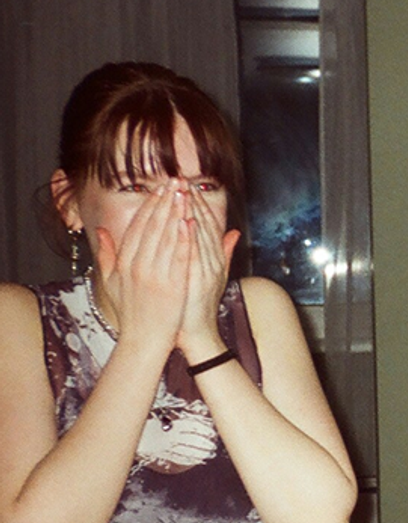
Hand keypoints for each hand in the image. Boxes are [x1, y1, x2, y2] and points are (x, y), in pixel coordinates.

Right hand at [94, 186, 191, 355]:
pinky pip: (180, 257)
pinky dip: (185, 238)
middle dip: (164, 201)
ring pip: (167, 237)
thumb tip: (101, 230)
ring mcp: (155, 276)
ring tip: (184, 193)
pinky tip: (191, 221)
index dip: (149, 205)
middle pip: (153, 226)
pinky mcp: (172, 286)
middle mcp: (137, 266)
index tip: (159, 189)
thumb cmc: (131, 312)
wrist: (143, 341)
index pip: (138, 227)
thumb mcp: (111, 283)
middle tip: (174, 181)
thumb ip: (106, 255)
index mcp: (124, 263)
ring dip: (176, 212)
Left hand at [176, 182, 239, 358]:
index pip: (207, 224)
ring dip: (190, 212)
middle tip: (180, 180)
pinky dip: (190, 237)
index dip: (197, 203)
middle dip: (191, 201)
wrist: (196, 332)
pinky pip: (194, 254)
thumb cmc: (194, 304)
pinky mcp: (198, 280)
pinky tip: (184, 220)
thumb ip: (223, 252)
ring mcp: (206, 270)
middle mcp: (213, 261)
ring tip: (180, 191)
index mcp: (214, 258)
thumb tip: (234, 232)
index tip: (185, 186)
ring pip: (199, 236)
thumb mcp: (212, 275)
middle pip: (203, 225)